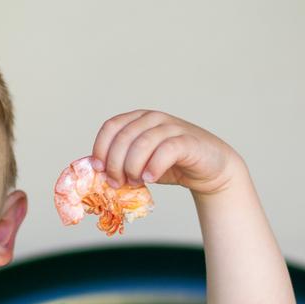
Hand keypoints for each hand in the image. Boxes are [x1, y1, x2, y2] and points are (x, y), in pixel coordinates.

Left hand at [91, 110, 242, 195]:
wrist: (210, 169)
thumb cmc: (171, 165)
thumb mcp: (140, 163)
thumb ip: (121, 163)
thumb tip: (95, 173)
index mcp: (138, 119)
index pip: (111, 127)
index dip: (101, 149)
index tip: (100, 170)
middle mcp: (153, 118)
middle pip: (123, 137)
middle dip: (115, 164)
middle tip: (118, 183)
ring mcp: (172, 127)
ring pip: (141, 144)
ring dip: (132, 167)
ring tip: (135, 182)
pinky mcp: (188, 141)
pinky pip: (165, 150)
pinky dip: (153, 167)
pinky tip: (149, 179)